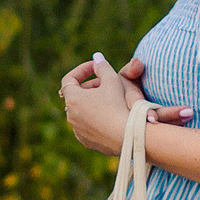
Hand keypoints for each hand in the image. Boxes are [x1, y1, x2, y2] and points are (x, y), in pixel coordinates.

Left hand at [60, 55, 192, 154]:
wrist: (130, 136)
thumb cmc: (120, 105)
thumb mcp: (113, 80)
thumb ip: (102, 66)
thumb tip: (97, 57)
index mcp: (73, 99)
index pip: (69, 79)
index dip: (83, 70)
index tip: (96, 67)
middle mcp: (71, 116)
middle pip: (77, 95)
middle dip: (91, 86)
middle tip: (108, 83)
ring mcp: (78, 130)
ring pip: (82, 111)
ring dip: (93, 102)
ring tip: (111, 99)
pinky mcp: (87, 141)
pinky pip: (88, 125)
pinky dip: (96, 118)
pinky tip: (111, 115)